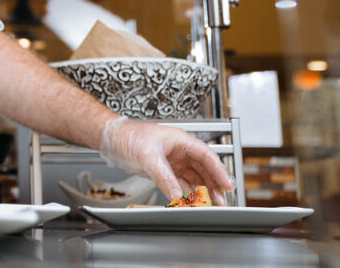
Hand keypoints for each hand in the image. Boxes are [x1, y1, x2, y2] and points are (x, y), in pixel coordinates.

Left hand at [98, 116, 233, 204]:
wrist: (111, 139)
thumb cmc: (128, 136)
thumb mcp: (147, 155)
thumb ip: (163, 175)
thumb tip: (176, 193)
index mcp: (180, 140)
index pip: (206, 155)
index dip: (219, 170)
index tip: (227, 184)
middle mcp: (179, 150)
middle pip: (204, 168)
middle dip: (214, 184)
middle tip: (221, 200)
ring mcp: (172, 161)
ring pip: (194, 176)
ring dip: (202, 190)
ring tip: (210, 203)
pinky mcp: (164, 170)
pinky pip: (181, 182)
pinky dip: (187, 192)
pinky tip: (191, 200)